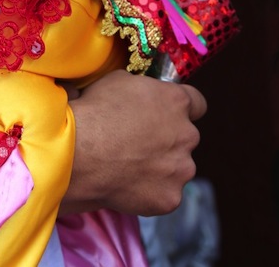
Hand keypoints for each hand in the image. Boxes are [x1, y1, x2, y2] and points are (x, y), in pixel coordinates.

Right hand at [62, 69, 206, 215]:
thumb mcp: (118, 80)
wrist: (81, 153)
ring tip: (128, 165)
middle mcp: (187, 134)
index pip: (197, 102)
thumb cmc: (96, 111)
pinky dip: (150, 189)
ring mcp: (181, 169)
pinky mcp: (171, 197)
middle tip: (138, 141)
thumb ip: (141, 89)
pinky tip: (127, 183)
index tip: (166, 112)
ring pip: (177, 166)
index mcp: (176, 102)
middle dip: (167, 138)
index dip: (180, 107)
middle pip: (185, 136)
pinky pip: (165, 192)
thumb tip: (139, 96)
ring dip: (161, 166)